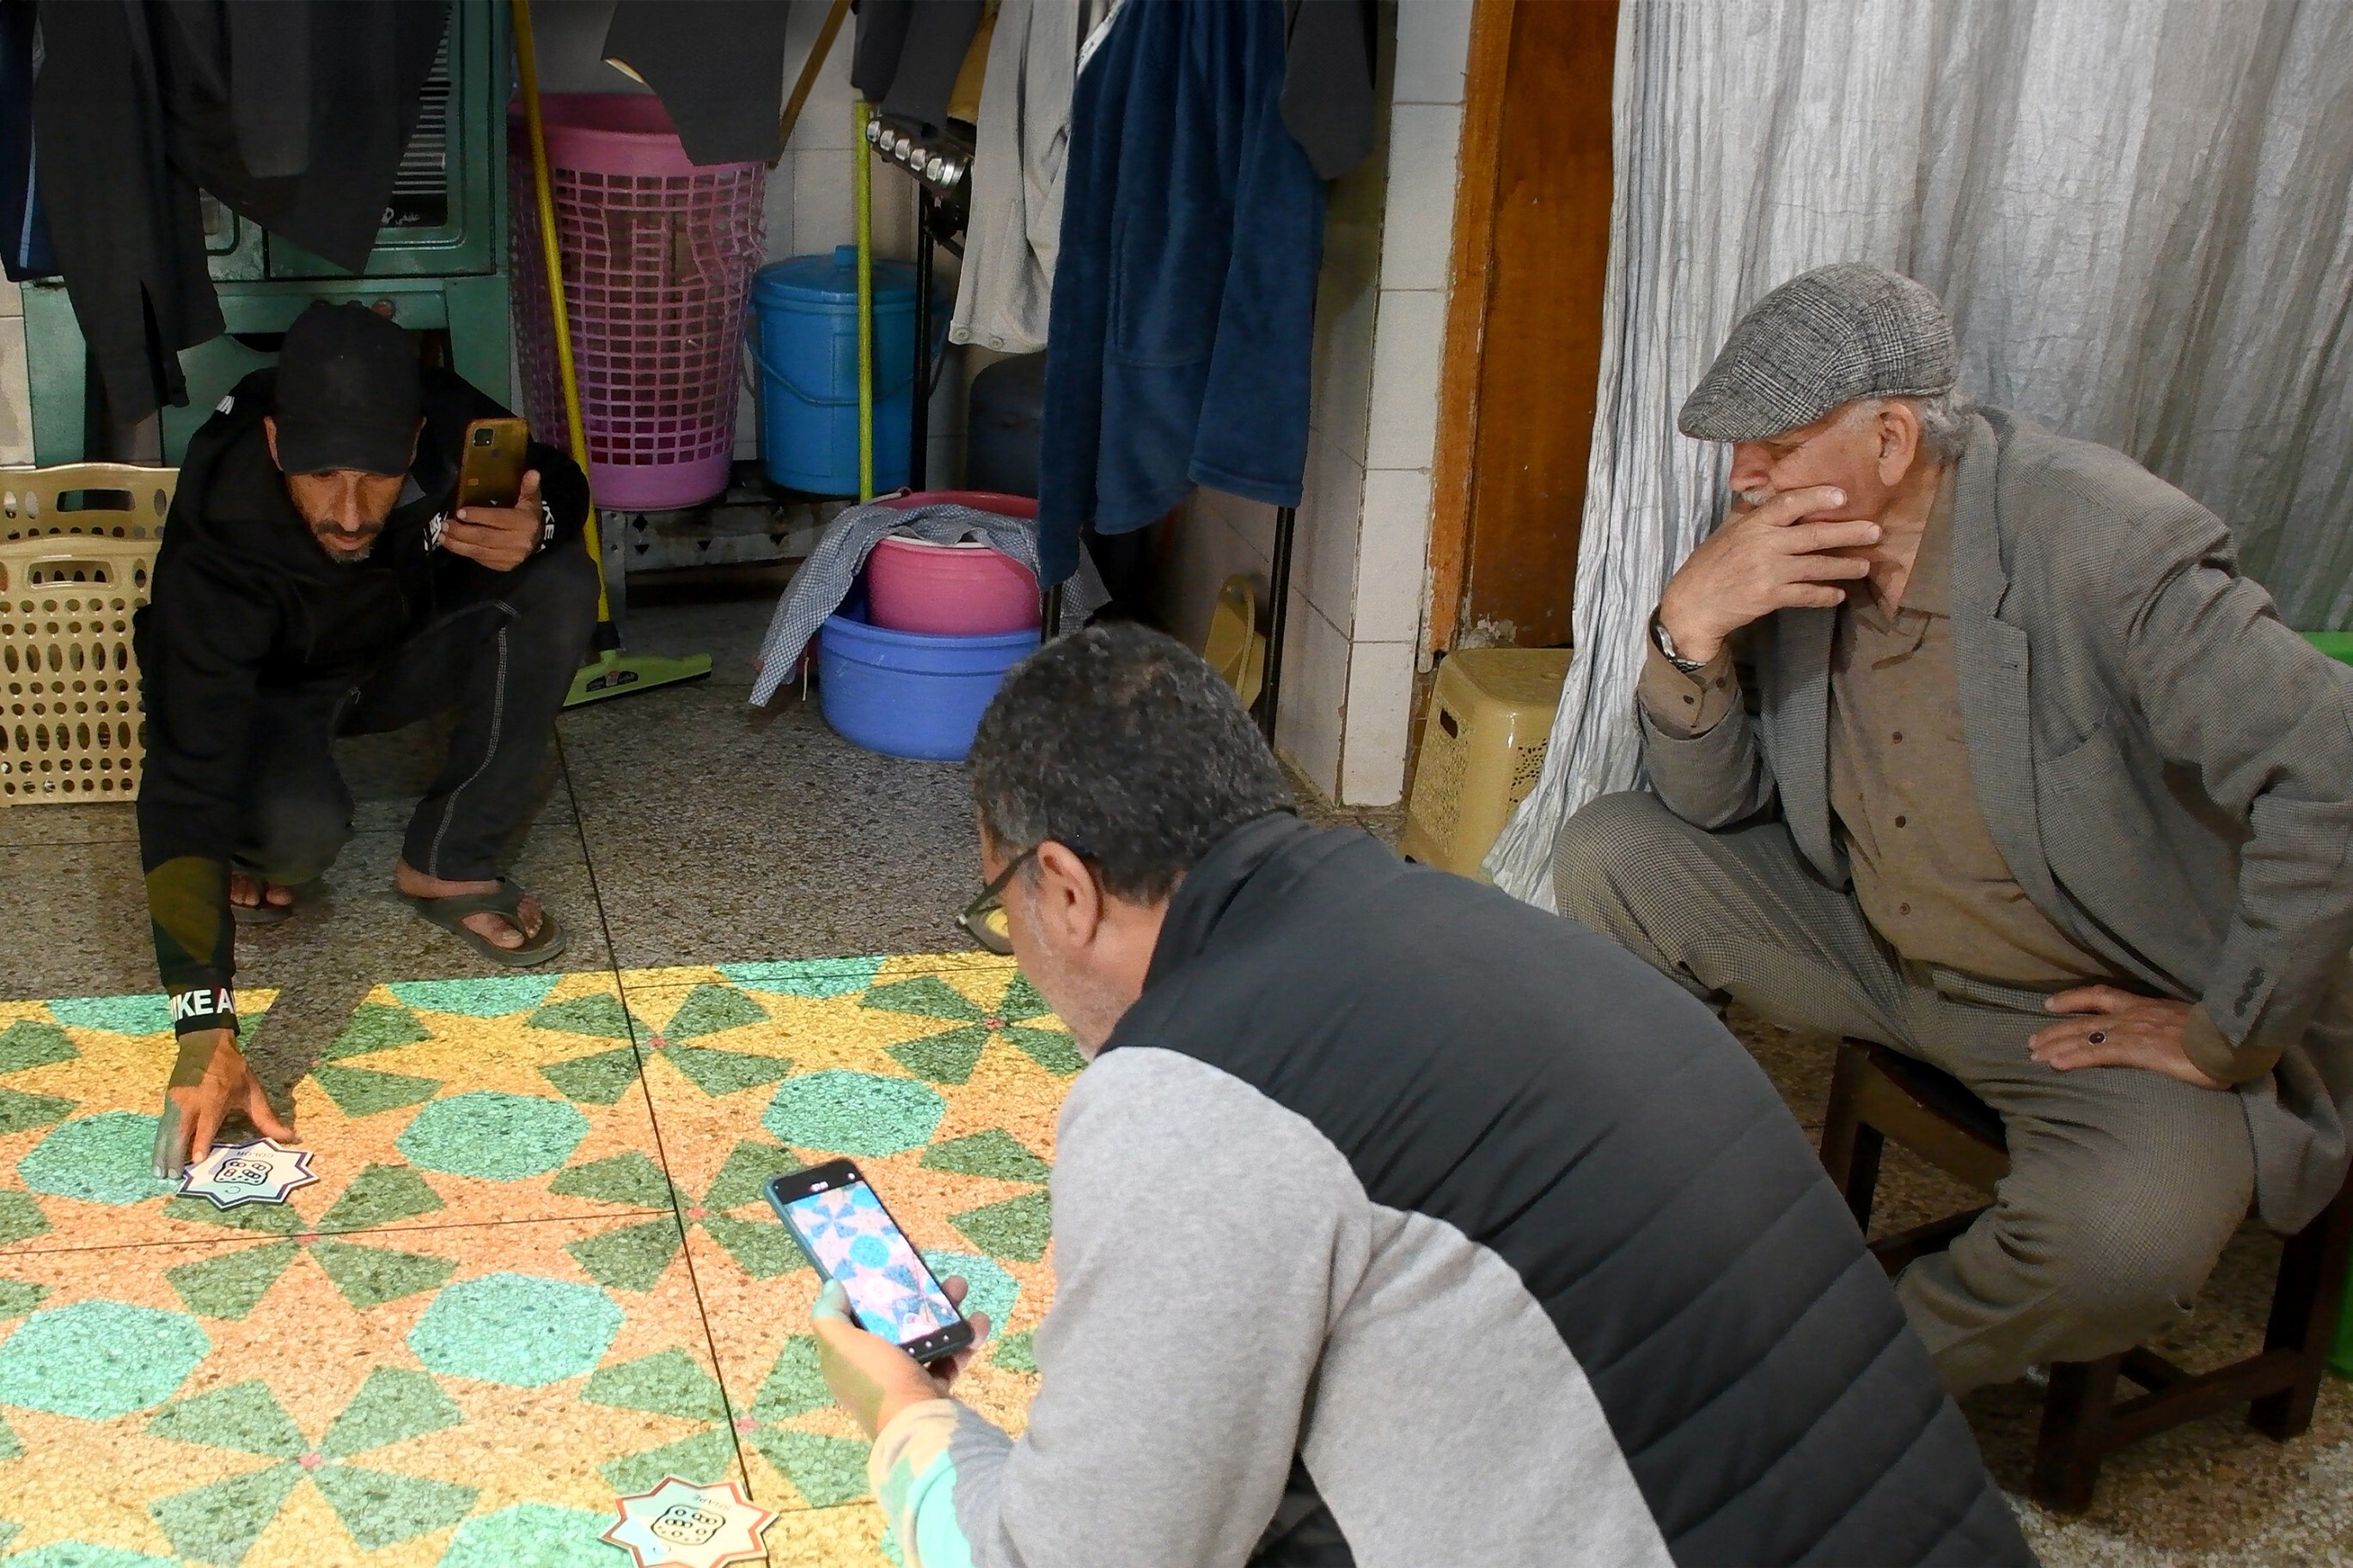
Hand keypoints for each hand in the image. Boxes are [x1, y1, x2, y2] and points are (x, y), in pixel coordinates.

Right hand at [168, 1030, 297, 1166]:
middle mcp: (191, 1104)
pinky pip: (162, 1127)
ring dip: (162, 1153)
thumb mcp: (252, 1091)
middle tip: (173, 1177)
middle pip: (179, 1133)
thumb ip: (267, 1117)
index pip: (206, 1126)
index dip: (201, 1143)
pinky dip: (159, 1142)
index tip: (197, 1161)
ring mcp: (175, 1103)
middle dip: (175, 1156)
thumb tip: (289, 1136)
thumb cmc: (232, 1069)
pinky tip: (159, 1156)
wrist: (204, 1044)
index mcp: (213, 1100)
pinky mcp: (167, 1102)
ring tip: (160, 1173)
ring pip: (166, 1132)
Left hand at [440, 470, 543, 571]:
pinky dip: (463, 552)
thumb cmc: (529, 518)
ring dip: (457, 543)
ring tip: (442, 535)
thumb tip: (532, 472)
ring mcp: (509, 556)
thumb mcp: (531, 501)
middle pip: (484, 537)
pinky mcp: (502, 566)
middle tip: (445, 523)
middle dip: (461, 531)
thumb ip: (528, 487)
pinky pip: (479, 559)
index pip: (498, 519)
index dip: (478, 516)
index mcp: (524, 523)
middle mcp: (517, 542)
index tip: (460, 512)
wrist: (537, 544)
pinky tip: (451, 544)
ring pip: (478, 550)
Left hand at [812, 1277, 991, 1437]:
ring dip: (946, 1311)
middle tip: (935, 1275)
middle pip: (894, 1322)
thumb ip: (829, 1315)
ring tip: (962, 1290)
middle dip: (915, 1294)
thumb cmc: (878, 1381)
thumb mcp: (842, 1346)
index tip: (888, 1265)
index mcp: (847, 1359)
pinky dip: (965, 1339)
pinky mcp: (934, 1387)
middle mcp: (874, 1369)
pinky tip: (979, 1324)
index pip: (855, 1317)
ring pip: (925, 1335)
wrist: (920, 1427)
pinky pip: (950, 1357)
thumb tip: (832, 1286)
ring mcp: (906, 1379)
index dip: (869, 1290)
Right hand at [1656, 485, 1880, 663]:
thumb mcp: (1727, 531)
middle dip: (1847, 533)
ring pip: (1815, 567)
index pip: (1788, 504)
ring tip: (1865, 565)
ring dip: (1844, 566)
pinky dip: (1824, 595)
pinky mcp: (1769, 597)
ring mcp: (1767, 572)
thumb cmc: (1710, 564)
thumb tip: (1774, 491)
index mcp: (1753, 524)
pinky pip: (1806, 595)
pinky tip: (1839, 595)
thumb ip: (1753, 514)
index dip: (1816, 498)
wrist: (1693, 604)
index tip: (1842, 496)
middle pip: (1813, 535)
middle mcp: (1762, 545)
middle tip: (1875, 531)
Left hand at [2029, 986, 2224, 1089]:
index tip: (2052, 1004)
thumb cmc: (2224, 1035)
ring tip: (2034, 1055)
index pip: (2103, 996)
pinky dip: (2074, 1058)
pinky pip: (2097, 1053)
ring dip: (2056, 1044)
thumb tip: (2167, 1037)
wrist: (2239, 1036)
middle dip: (2055, 1028)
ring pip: (2084, 1035)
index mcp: (2148, 1006)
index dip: (2075, 999)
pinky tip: (2056, 1064)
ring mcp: (2134, 1030)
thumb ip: (2171, 1029)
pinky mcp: (2139, 1049)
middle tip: (2032, 1040)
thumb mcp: (2191, 1025)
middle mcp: (2135, 1014)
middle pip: (2084, 1018)